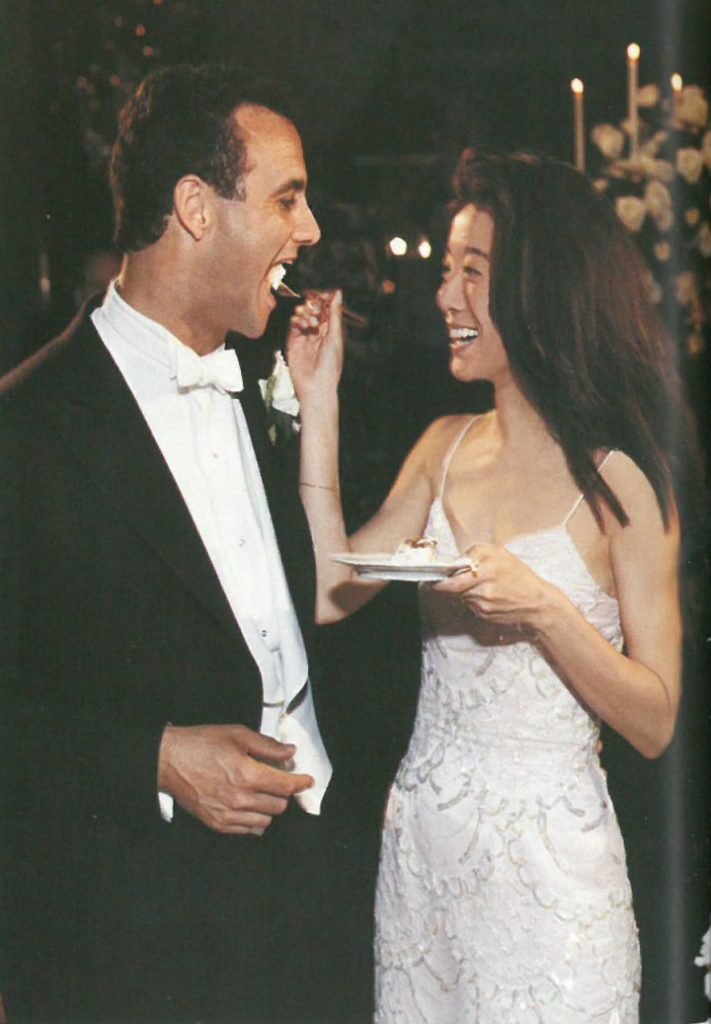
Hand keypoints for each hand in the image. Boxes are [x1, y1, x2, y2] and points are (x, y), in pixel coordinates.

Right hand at [158, 724, 313, 835]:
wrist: (169, 761)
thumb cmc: (201, 744)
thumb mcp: (237, 735)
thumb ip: (267, 746)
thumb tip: (289, 752)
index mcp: (247, 775)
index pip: (285, 786)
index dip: (300, 783)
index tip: (307, 780)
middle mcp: (240, 799)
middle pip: (279, 805)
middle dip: (283, 793)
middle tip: (279, 781)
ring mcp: (227, 814)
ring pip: (265, 821)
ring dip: (269, 807)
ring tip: (261, 793)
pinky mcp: (216, 823)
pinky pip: (247, 830)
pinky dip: (253, 819)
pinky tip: (248, 805)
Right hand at [287, 289, 343, 405]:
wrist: (315, 385)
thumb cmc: (330, 365)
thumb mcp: (335, 337)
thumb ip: (334, 314)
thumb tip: (338, 293)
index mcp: (333, 330)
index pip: (328, 309)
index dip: (324, 300)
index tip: (321, 295)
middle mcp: (320, 332)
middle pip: (315, 310)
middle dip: (314, 305)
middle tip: (313, 307)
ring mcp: (306, 336)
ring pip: (304, 315)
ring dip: (305, 312)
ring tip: (308, 321)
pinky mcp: (294, 341)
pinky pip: (294, 324)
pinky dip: (296, 319)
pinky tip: (299, 322)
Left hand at [433, 543, 556, 629]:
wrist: (536, 603)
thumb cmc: (520, 576)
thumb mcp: (501, 555)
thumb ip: (477, 553)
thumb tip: (458, 559)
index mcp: (486, 570)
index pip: (452, 579)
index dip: (440, 579)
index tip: (433, 576)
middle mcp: (482, 590)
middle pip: (453, 589)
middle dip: (447, 585)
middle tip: (443, 581)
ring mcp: (482, 605)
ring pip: (461, 596)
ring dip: (464, 591)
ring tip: (479, 585)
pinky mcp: (483, 616)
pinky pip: (470, 605)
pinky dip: (473, 600)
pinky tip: (487, 596)